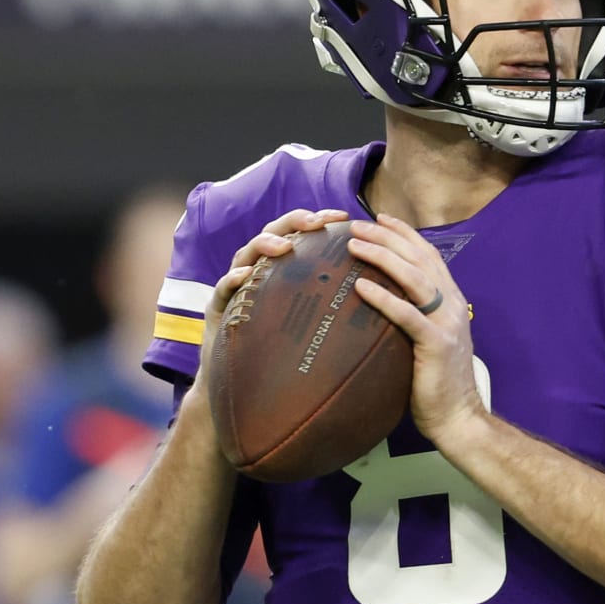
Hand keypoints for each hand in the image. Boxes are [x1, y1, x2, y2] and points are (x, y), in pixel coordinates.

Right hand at [194, 208, 351, 404]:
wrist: (244, 386)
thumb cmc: (285, 352)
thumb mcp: (314, 323)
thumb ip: (338, 305)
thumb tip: (387, 297)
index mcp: (282, 269)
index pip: (301, 236)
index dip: (320, 220)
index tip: (344, 216)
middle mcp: (258, 270)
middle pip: (274, 233)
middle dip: (294, 222)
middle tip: (315, 223)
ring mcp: (235, 286)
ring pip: (246, 254)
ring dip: (264, 245)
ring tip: (283, 247)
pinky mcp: (217, 307)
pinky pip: (221, 289)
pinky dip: (232, 279)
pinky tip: (244, 276)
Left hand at [347, 214, 485, 446]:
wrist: (459, 419)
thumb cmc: (436, 385)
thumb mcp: (427, 342)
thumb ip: (414, 318)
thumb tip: (380, 302)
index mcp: (452, 302)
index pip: (428, 256)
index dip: (405, 234)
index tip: (380, 218)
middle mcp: (453, 305)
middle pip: (420, 258)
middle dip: (387, 236)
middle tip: (357, 226)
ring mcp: (448, 323)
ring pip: (415, 277)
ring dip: (383, 256)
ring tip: (354, 245)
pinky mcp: (437, 344)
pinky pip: (407, 314)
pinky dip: (383, 296)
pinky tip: (360, 285)